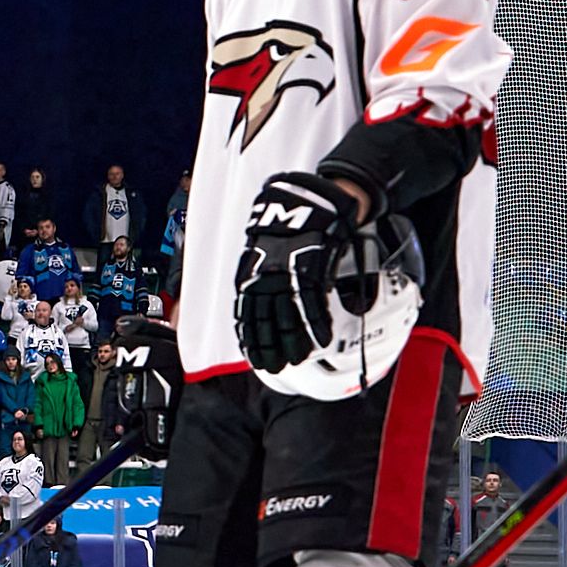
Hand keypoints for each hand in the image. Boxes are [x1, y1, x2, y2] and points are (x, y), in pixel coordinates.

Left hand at [229, 170, 366, 374]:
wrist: (313, 199)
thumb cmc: (291, 224)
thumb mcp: (267, 247)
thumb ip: (263, 274)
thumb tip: (267, 301)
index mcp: (250, 270)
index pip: (245, 311)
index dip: (249, 336)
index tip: (252, 356)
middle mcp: (264, 273)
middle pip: (264, 318)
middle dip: (269, 346)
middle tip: (274, 366)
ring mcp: (286, 272)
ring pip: (287, 315)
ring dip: (293, 341)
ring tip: (296, 359)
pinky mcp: (309, 268)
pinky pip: (312, 302)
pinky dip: (317, 323)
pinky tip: (321, 339)